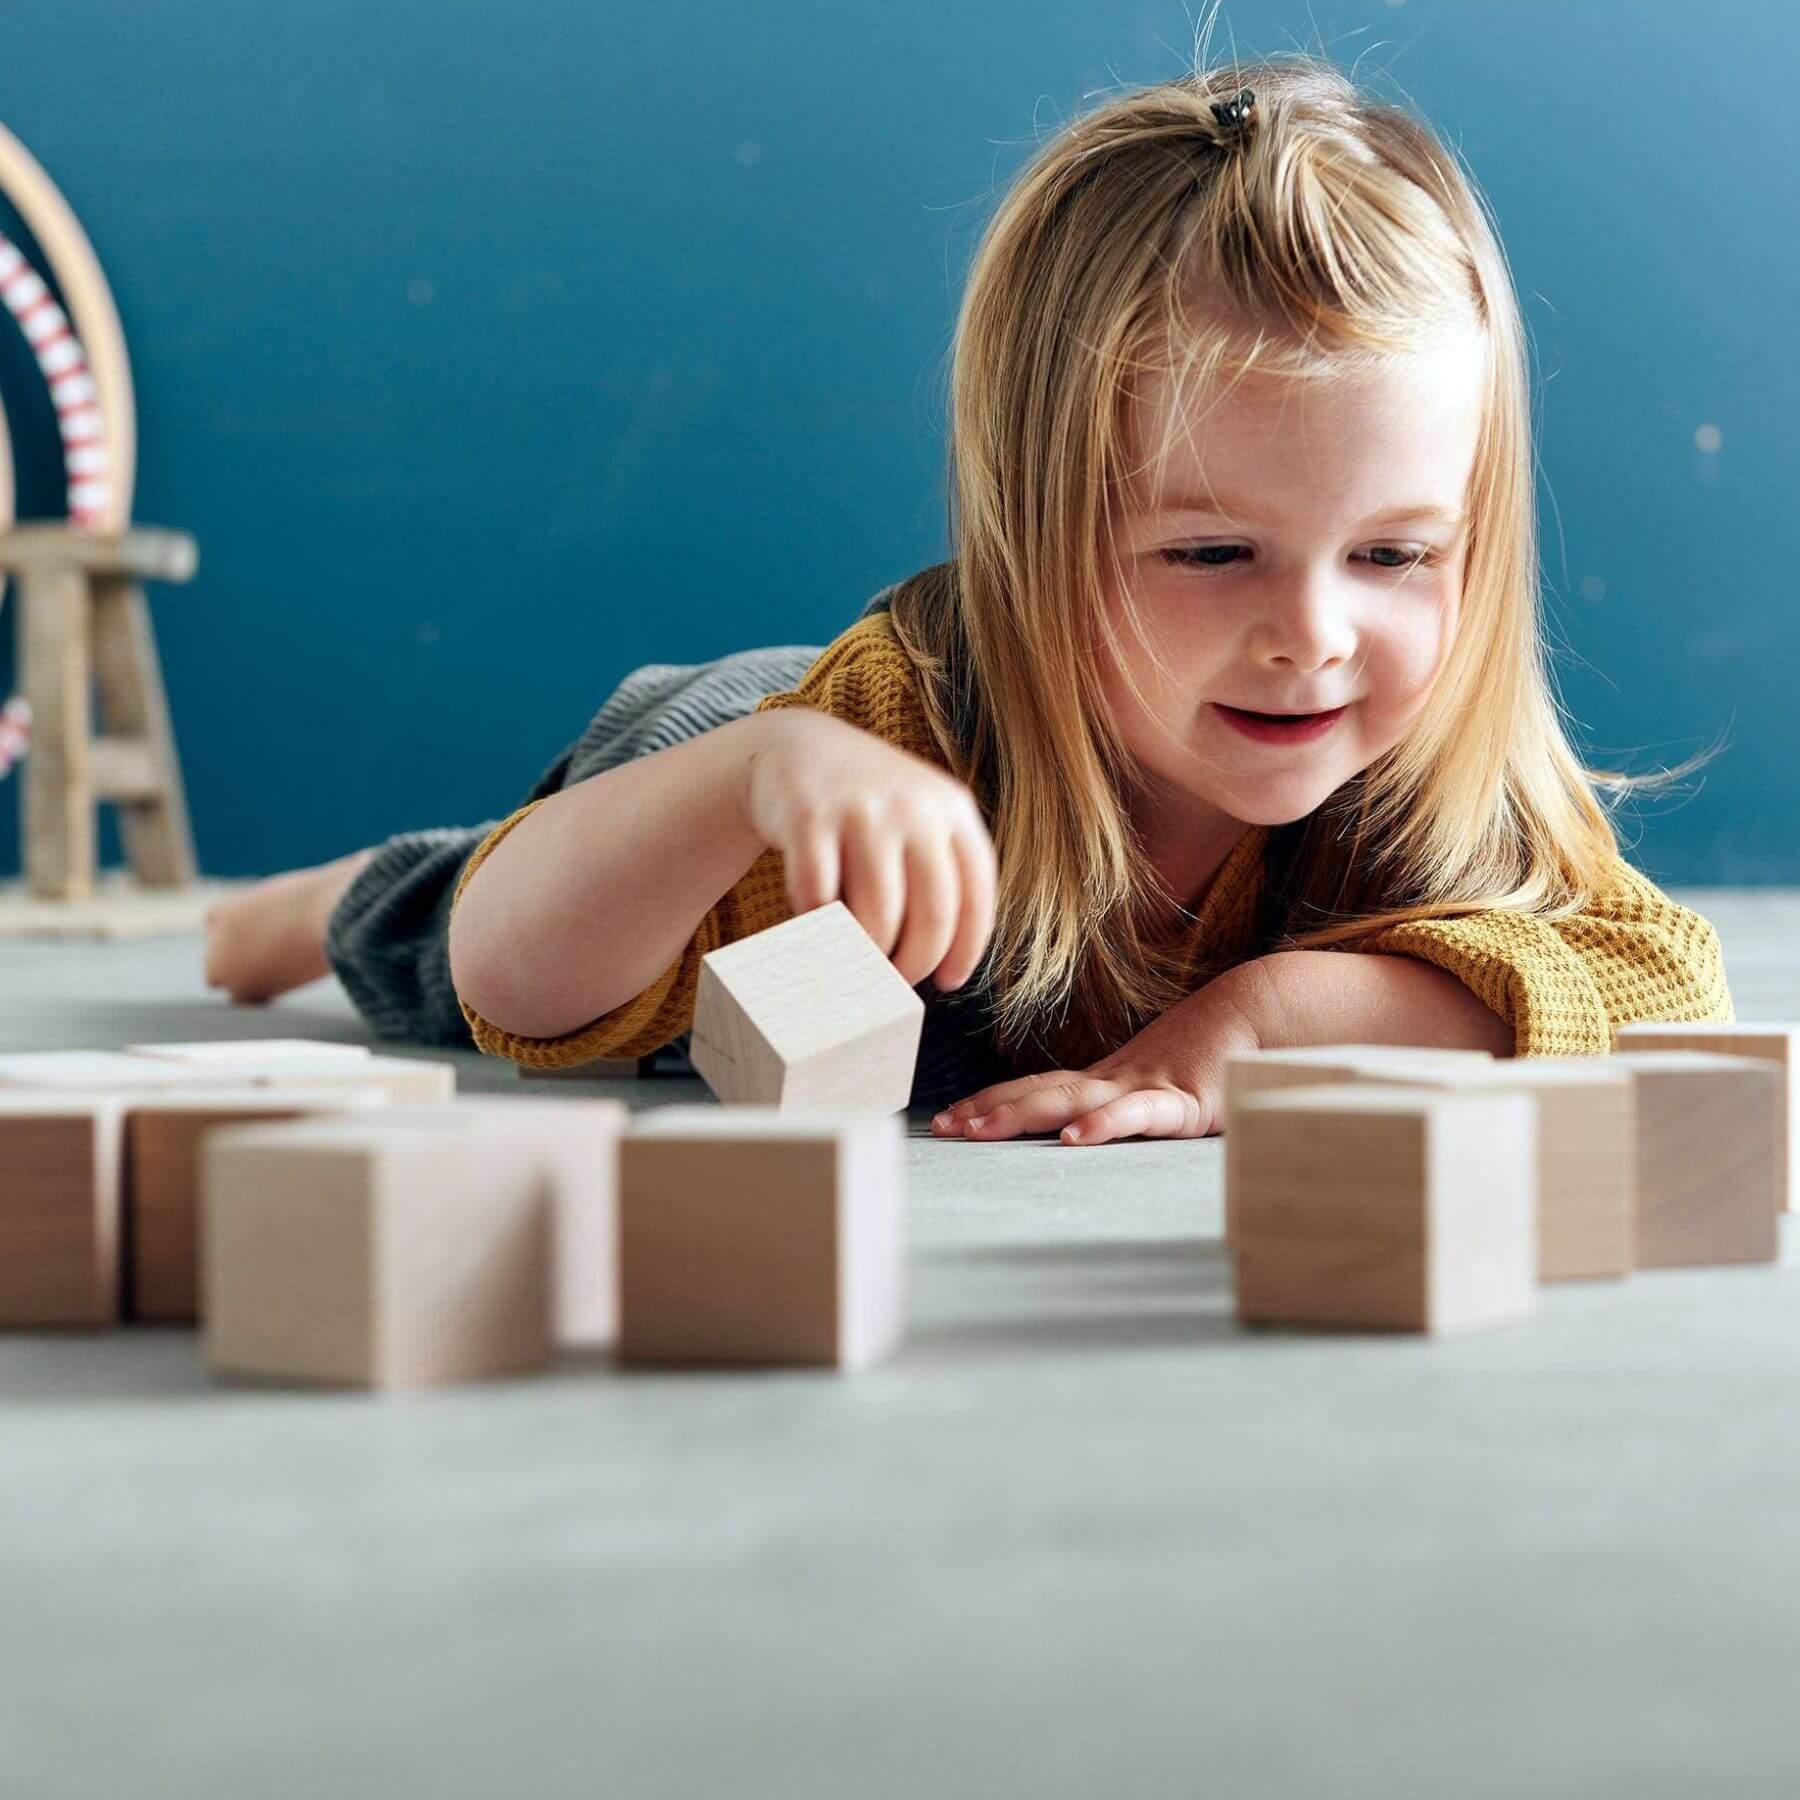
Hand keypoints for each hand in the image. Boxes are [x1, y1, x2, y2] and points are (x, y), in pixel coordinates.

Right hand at [742, 710, 996, 991]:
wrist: (795, 747)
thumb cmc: (868, 806)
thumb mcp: (921, 817)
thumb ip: (943, 871)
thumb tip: (949, 960)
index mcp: (954, 809)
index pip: (977, 896)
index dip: (967, 950)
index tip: (948, 981)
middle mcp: (915, 807)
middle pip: (933, 915)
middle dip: (914, 963)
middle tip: (894, 981)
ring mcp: (862, 810)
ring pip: (878, 915)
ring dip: (867, 954)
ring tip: (857, 961)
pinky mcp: (809, 818)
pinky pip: (820, 899)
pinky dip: (818, 925)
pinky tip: (816, 925)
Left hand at [929, 961, 1270, 1144]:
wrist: (1262, 1013)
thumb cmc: (1213, 1052)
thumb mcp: (1158, 1085)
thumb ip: (1126, 1104)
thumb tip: (1083, 1126)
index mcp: (1106, 1080)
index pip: (1035, 1089)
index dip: (990, 1102)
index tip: (947, 1120)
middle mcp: (1115, 1080)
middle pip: (1039, 1093)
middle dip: (988, 1110)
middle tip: (942, 1128)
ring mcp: (1146, 1088)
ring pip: (1072, 1100)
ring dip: (1021, 1113)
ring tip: (979, 1130)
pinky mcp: (1186, 1103)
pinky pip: (1139, 1116)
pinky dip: (1104, 1124)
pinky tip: (1074, 1138)